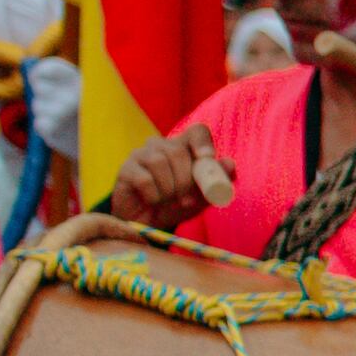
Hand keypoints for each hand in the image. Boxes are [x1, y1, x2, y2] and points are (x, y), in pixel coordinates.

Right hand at [108, 129, 229, 228]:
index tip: (207, 158)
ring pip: (159, 162)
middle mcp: (161, 145)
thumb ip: (217, 181)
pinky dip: (154, 195)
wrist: (150, 224)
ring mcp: (140, 154)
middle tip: (187, 200)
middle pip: (178, 150)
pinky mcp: (126, 169)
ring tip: (169, 200)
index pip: (197, 131)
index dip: (203, 143)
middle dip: (186, 180)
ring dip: (169, 188)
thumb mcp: (204, 197)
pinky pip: (144, 179)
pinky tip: (153, 201)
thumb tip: (229, 163)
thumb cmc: (178, 205)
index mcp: (184, 147)